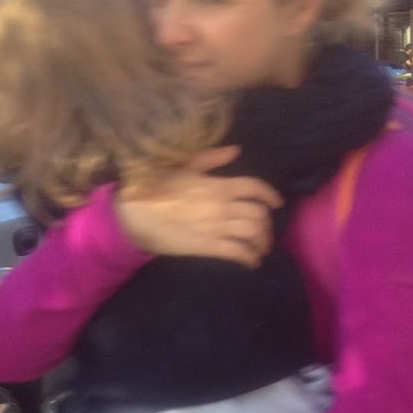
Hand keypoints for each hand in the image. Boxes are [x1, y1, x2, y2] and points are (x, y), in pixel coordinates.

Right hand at [115, 146, 281, 267]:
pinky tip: (252, 262)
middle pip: (258, 214)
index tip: (277, 203)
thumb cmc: (157, 187)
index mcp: (218, 185)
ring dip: (262, 242)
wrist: (135, 213)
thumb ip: (211, 158)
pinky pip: (237, 253)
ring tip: (261, 248)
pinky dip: (250, 258)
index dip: (270, 195)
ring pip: (253, 234)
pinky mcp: (207, 247)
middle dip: (267, 224)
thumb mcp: (184, 166)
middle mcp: (222, 206)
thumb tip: (235, 150)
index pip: (254, 188)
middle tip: (265, 231)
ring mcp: (216, 227)